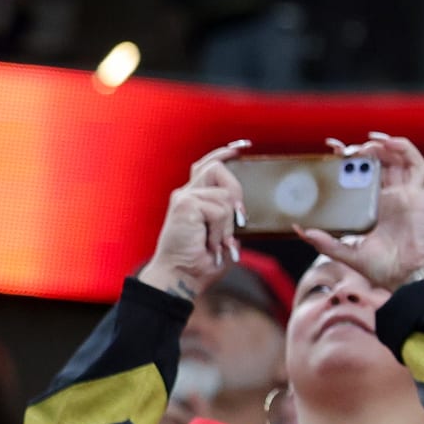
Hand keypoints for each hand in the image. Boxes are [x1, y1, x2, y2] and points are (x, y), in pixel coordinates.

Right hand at [137, 141, 250, 295]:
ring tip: (215, 242)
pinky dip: (221, 230)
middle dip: (236, 193)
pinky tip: (209, 242)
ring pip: (225, 196)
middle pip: (217, 169)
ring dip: (227, 225)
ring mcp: (184, 197)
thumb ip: (230, 217)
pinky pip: (220, 209)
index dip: (223, 154)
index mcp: (193, 198)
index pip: (207, 166)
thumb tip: (240, 209)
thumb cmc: (201, 261)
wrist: (181, 276)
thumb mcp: (223, 235)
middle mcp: (186, 193)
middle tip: (237, 220)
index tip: (242, 147)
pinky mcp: (185, 204)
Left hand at [297, 133, 423, 291]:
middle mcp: (391, 196)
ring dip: (395, 147)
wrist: (407, 278)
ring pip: (405, 162)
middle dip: (370, 149)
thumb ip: (326, 242)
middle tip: (354, 147)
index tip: (333, 146)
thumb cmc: (383, 269)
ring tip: (379, 141)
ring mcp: (409, 196)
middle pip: (383, 162)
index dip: (351, 158)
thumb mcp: (348, 253)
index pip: (363, 172)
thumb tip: (300, 230)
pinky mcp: (423, 201)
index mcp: (374, 204)